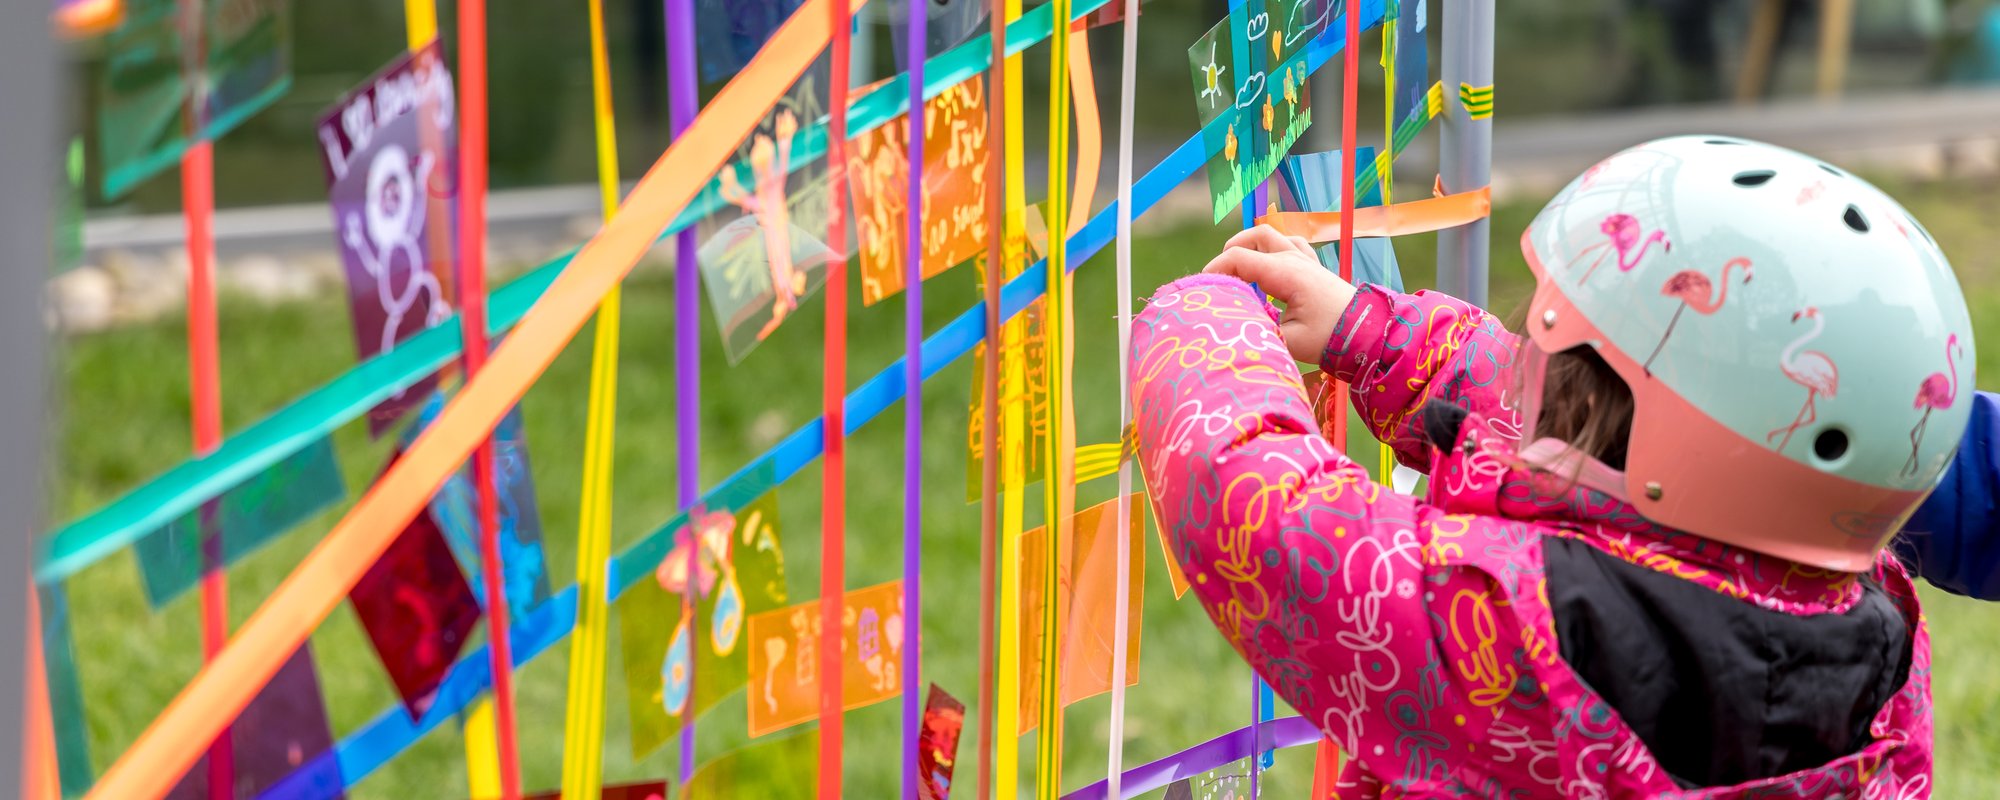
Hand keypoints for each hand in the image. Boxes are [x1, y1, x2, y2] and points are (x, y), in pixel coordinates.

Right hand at [1203, 224, 1356, 363]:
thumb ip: (1258, 330)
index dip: (1216, 269)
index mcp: (1286, 273)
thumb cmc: (1331, 338)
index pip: (1239, 257)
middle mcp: (1295, 260)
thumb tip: (1234, 327)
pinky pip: (1290, 245)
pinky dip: (1273, 250)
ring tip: (1239, 267)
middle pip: (1256, 237)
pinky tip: (1269, 269)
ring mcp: (1307, 260)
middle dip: (1231, 251)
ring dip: (1252, 246)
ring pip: (1273, 237)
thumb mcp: (1288, 341)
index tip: (1204, 289)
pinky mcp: (1315, 268)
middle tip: (1220, 276)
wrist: (1370, 335)